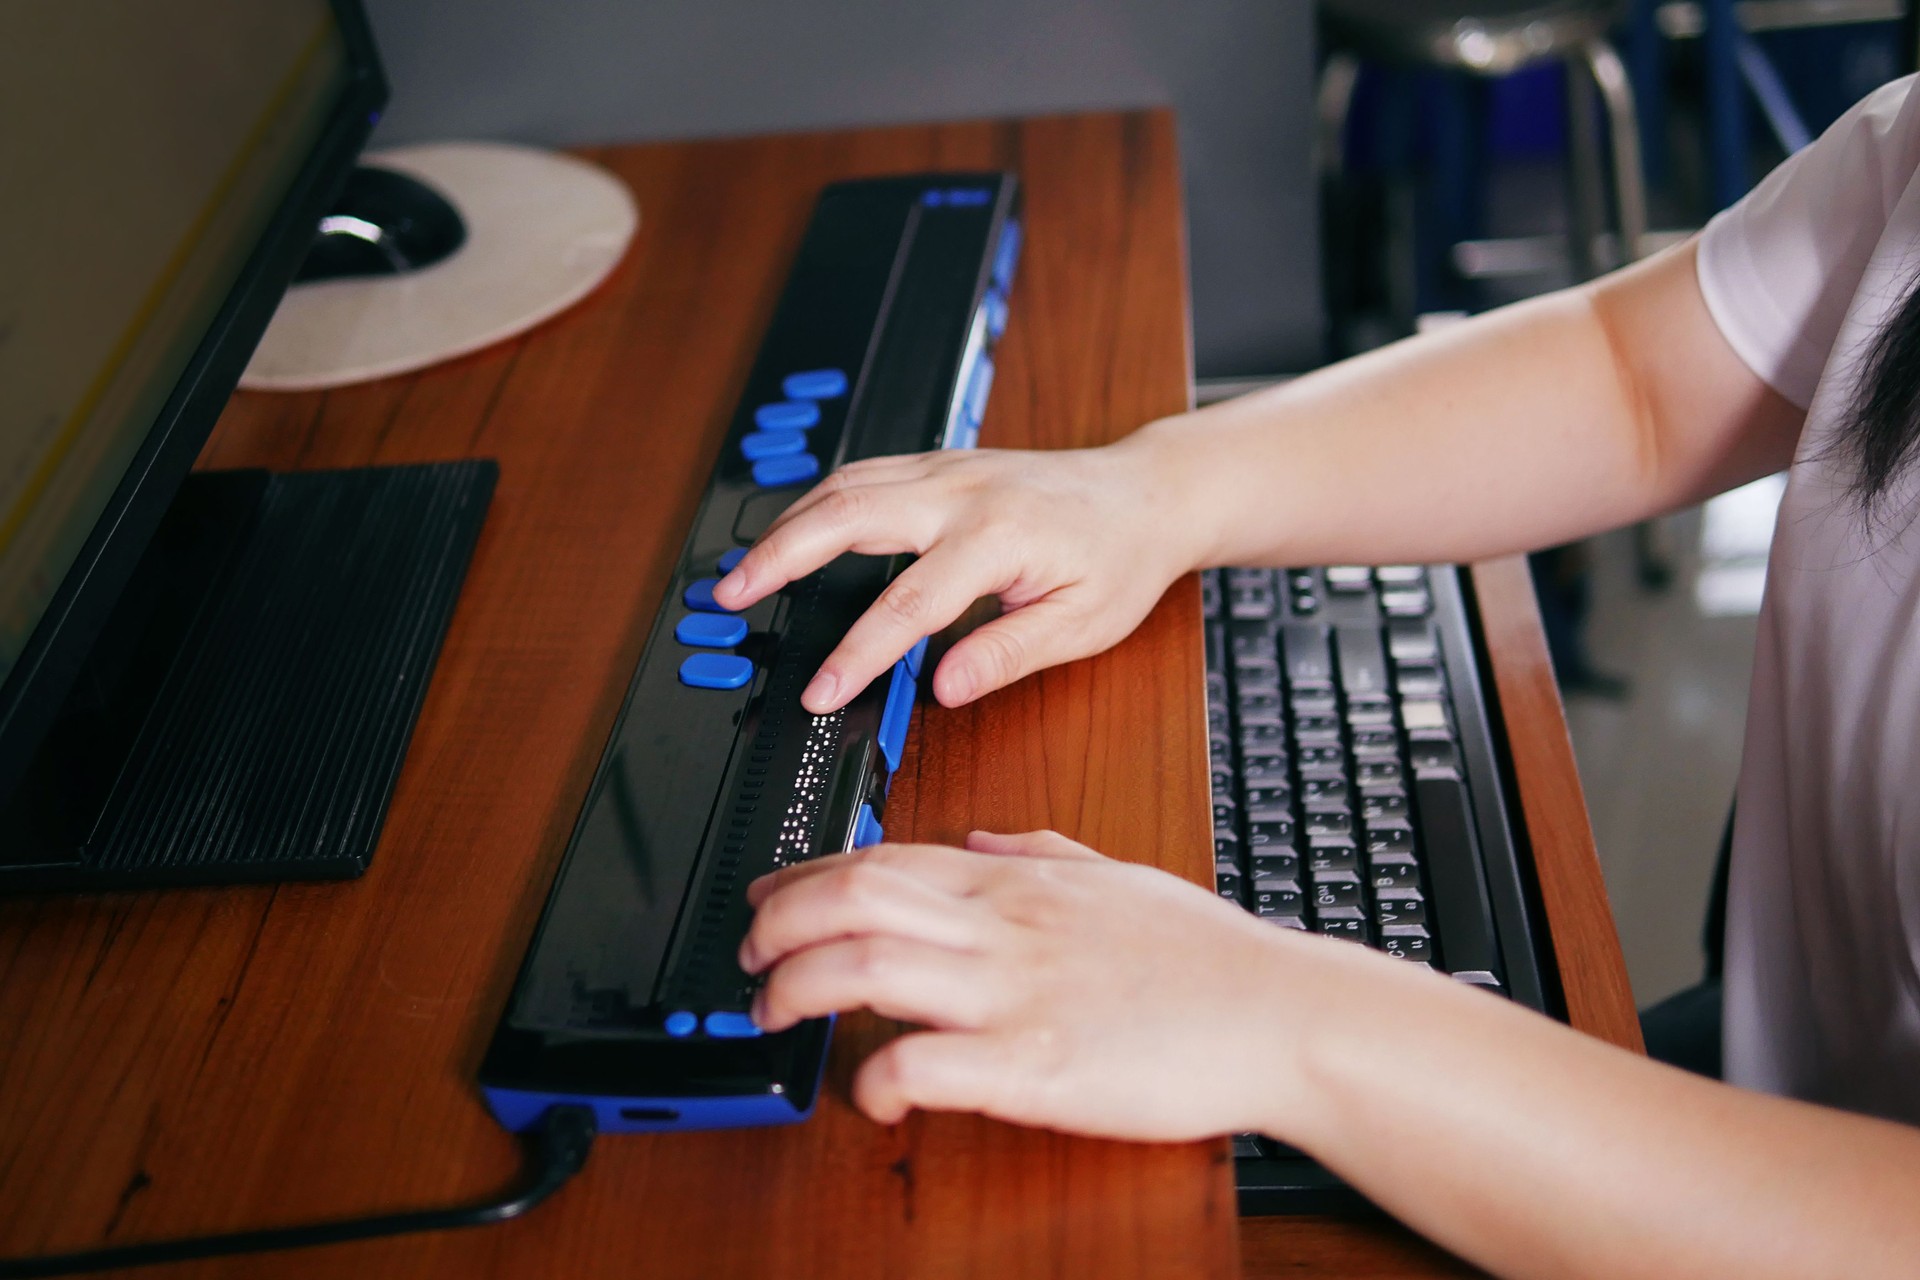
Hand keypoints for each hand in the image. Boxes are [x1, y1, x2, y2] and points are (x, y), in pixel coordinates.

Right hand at [711, 437, 1204, 713]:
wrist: (1146, 493)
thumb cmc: (1120, 559)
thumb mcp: (1081, 625)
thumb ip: (1006, 654)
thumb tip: (943, 689)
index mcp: (998, 537)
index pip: (906, 604)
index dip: (856, 654)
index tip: (819, 691)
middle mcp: (963, 492)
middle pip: (848, 515)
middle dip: (780, 556)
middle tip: (731, 596)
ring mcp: (947, 469)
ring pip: (846, 484)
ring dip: (787, 524)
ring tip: (744, 570)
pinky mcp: (941, 463)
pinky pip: (864, 473)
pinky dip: (816, 501)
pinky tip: (793, 530)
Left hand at [738, 829, 1402, 1142]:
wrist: (1276, 1013)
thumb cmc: (1204, 955)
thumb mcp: (1114, 875)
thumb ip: (1039, 851)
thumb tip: (977, 839)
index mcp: (1017, 883)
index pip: (883, 858)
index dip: (806, 877)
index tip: (767, 898)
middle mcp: (1003, 927)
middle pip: (855, 898)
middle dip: (778, 922)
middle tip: (747, 955)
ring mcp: (1013, 993)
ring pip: (867, 966)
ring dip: (798, 989)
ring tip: (773, 1013)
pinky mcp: (1033, 1065)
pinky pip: (923, 1064)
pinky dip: (876, 1079)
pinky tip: (869, 1094)